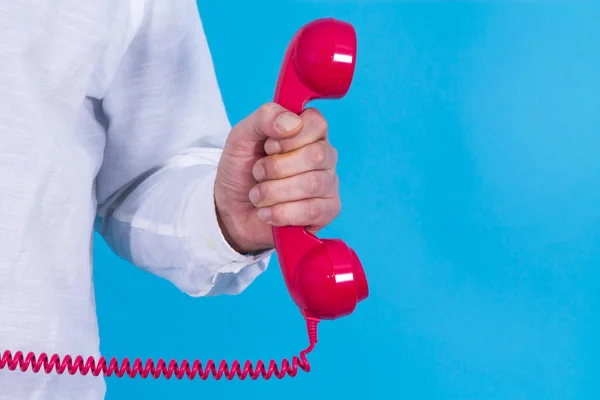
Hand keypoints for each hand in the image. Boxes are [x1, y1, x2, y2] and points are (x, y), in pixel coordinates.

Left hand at [214, 102, 340, 253]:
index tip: (268, 146)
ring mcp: (328, 184)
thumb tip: (292, 122)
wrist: (232, 210)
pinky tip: (267, 212)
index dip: (288, 137)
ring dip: (273, 192)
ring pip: (312, 184)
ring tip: (257, 195)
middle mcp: (324, 156)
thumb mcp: (242, 136)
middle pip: (316, 155)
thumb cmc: (242, 170)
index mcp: (309, 132)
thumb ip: (265, 117)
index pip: (316, 123)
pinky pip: (312, 211)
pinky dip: (281, 213)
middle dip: (276, 167)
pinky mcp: (327, 211)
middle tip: (258, 172)